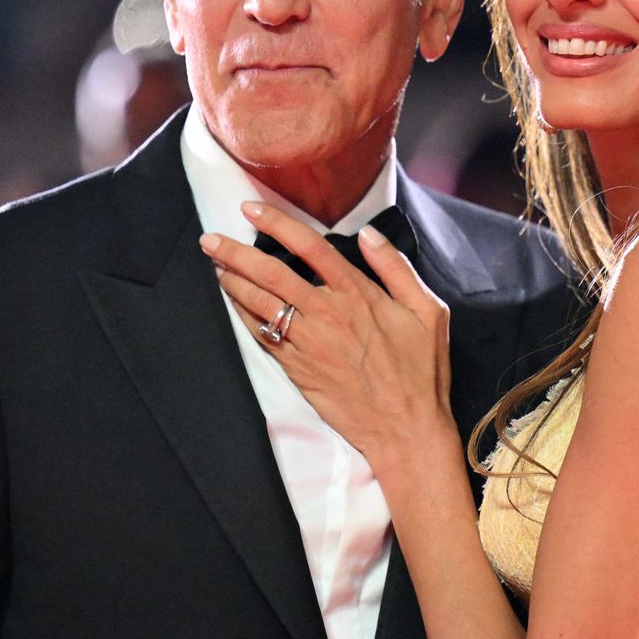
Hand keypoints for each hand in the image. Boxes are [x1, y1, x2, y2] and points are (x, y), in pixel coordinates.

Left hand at [201, 201, 454, 465]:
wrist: (405, 429)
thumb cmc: (421, 372)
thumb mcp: (429, 312)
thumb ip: (396, 269)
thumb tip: (368, 234)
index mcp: (359, 295)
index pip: (310, 247)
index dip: (276, 223)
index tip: (251, 209)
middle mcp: (328, 314)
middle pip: (271, 273)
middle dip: (235, 253)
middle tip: (210, 239)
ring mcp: (308, 343)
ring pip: (259, 304)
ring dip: (233, 282)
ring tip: (215, 266)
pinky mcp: (297, 368)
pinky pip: (261, 336)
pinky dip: (243, 315)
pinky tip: (233, 302)